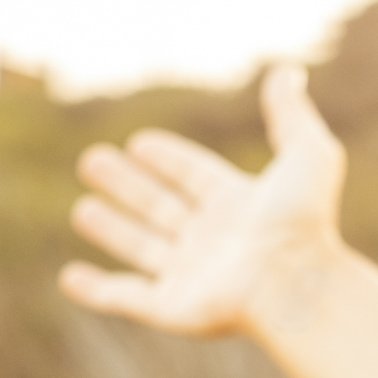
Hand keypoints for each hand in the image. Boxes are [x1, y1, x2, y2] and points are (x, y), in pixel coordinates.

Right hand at [59, 64, 346, 336]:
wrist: (296, 282)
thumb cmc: (305, 221)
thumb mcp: (306, 154)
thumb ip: (291, 113)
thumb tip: (288, 70)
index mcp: (239, 206)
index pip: (194, 176)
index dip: (168, 159)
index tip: (139, 143)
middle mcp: (213, 241)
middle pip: (161, 208)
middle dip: (128, 187)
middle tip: (92, 161)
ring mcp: (191, 276)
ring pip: (141, 248)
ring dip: (111, 230)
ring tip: (82, 210)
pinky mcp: (172, 307)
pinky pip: (125, 298)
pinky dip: (95, 291)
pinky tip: (70, 278)